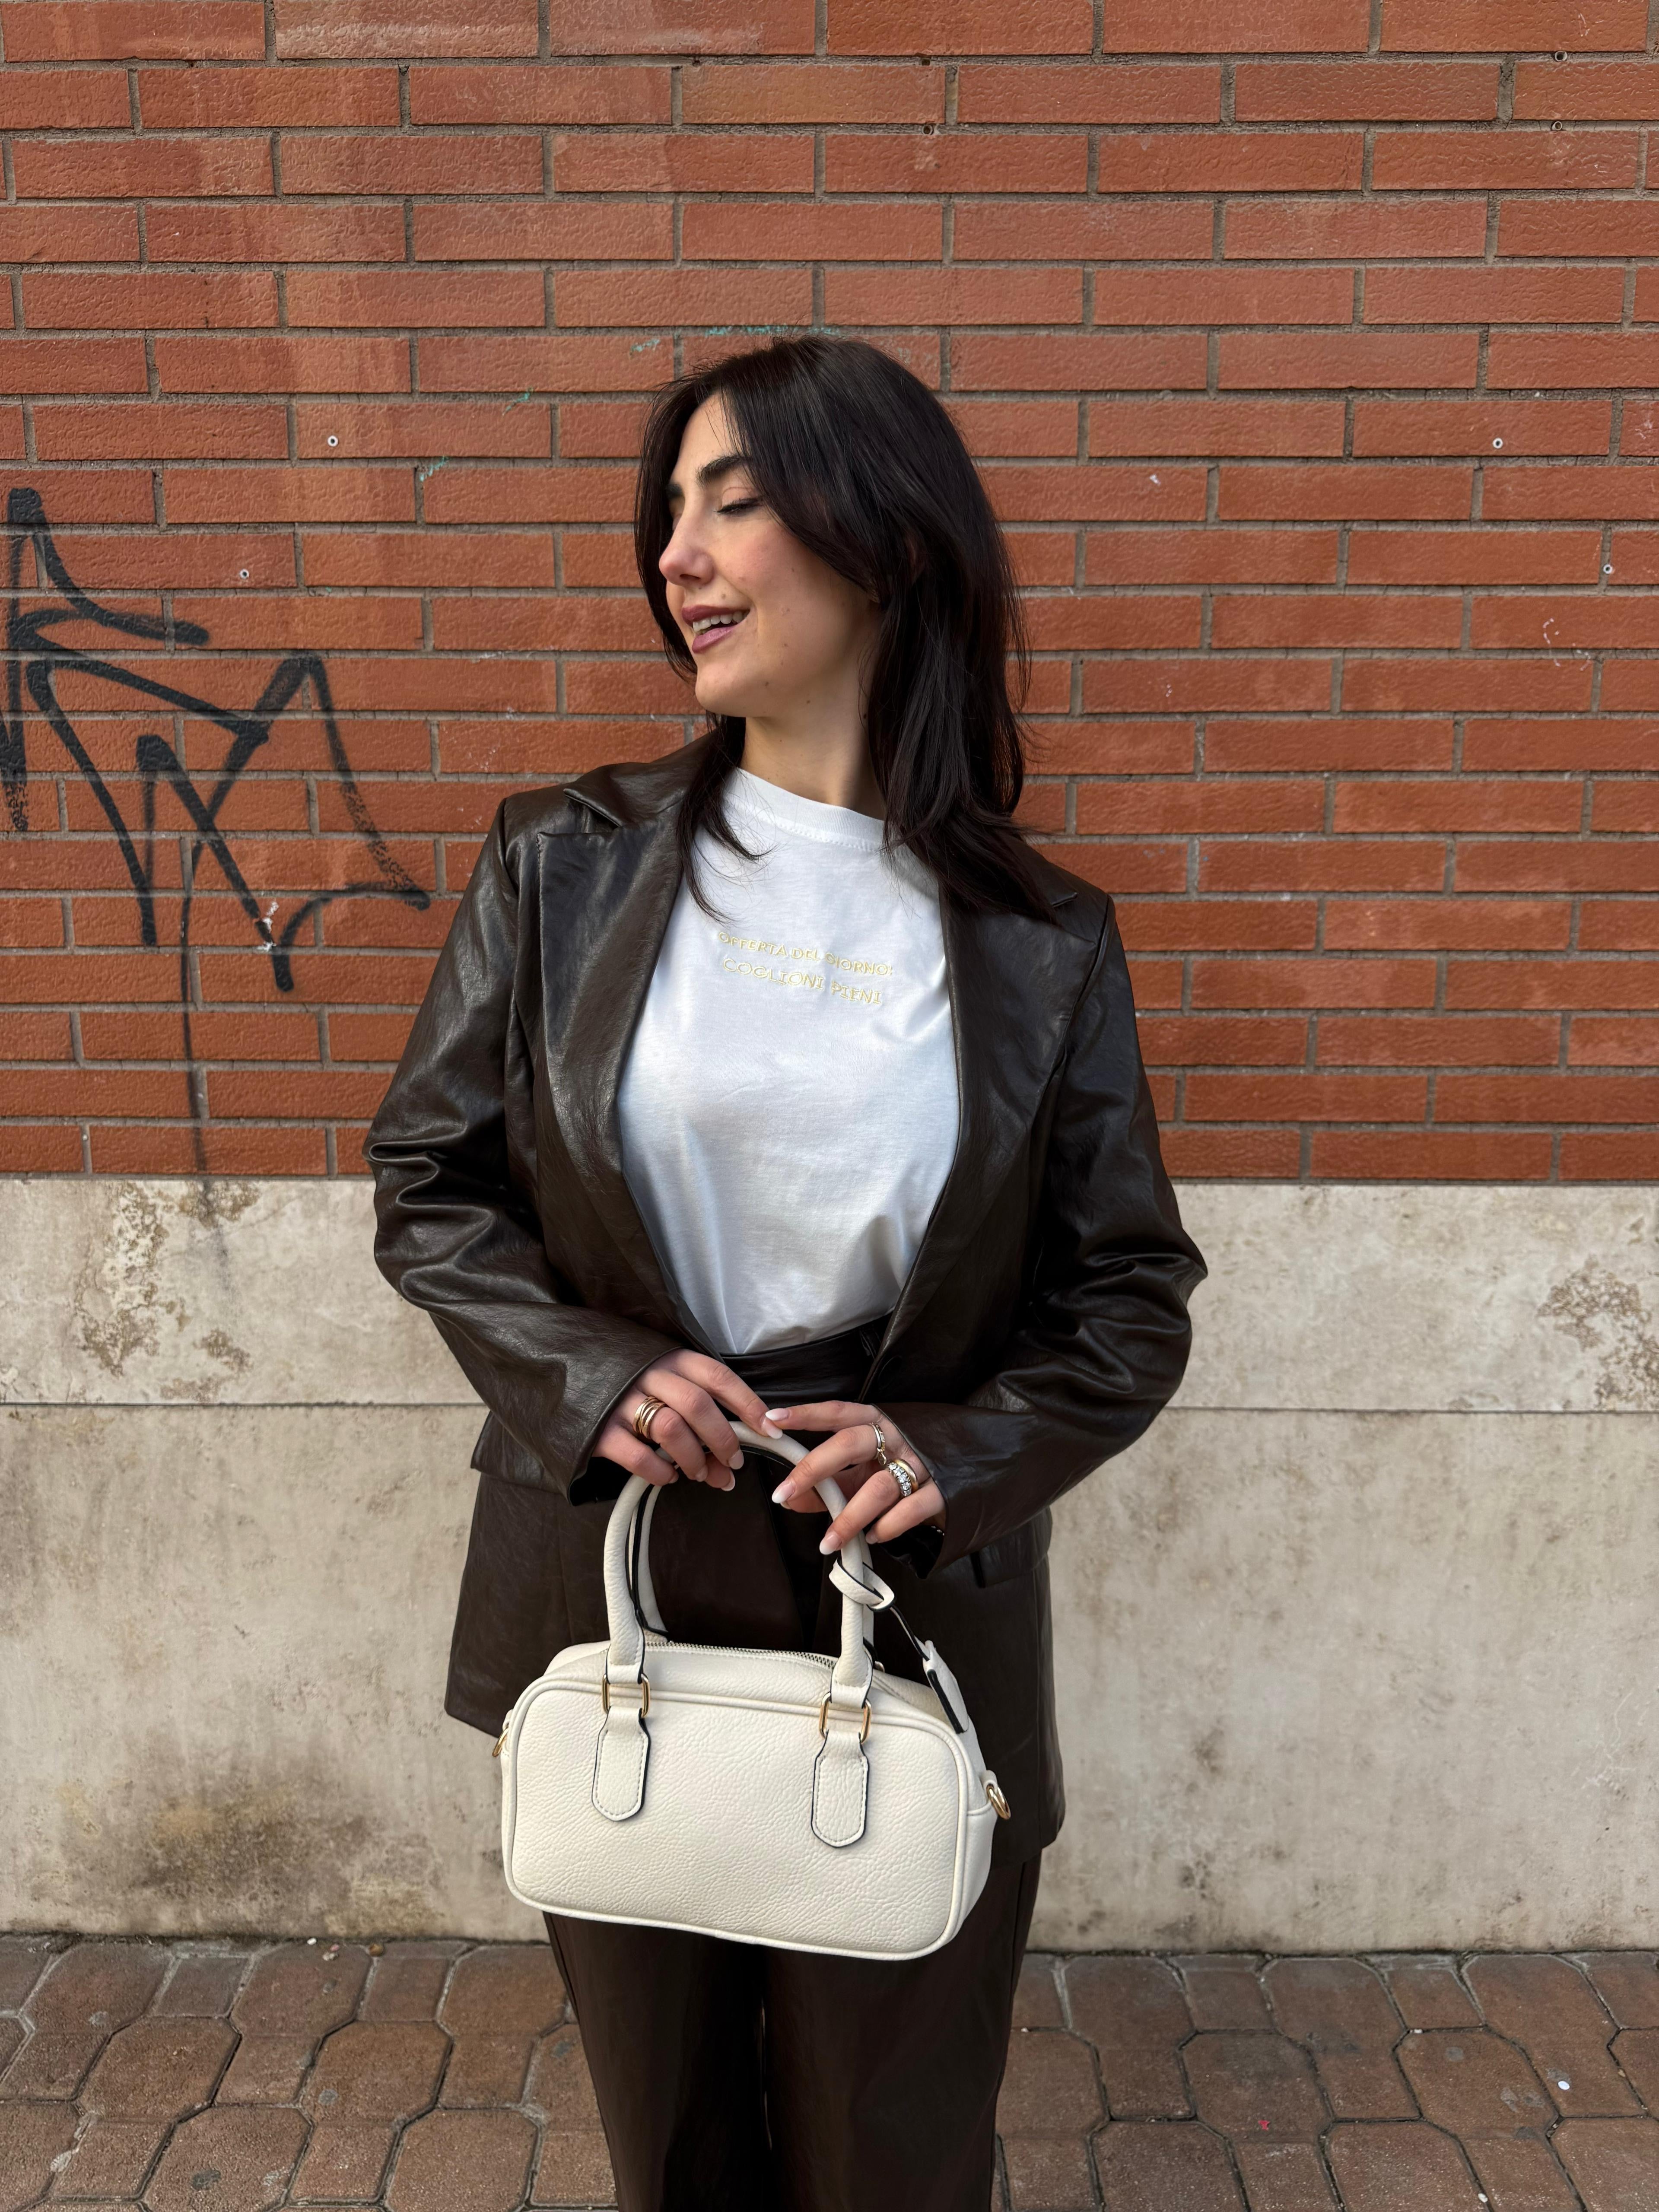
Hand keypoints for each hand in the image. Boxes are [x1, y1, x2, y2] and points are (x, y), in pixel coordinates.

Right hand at [595, 1350, 780, 1491]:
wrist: (569, 1373)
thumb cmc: (632, 1383)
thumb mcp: (666, 1381)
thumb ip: (699, 1413)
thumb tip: (730, 1464)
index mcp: (671, 1359)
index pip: (718, 1376)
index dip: (747, 1403)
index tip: (769, 1429)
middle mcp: (648, 1375)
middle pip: (697, 1405)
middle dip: (722, 1438)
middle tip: (733, 1462)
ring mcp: (621, 1401)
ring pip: (671, 1428)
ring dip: (693, 1458)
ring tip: (699, 1473)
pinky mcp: (599, 1430)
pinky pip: (637, 1456)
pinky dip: (659, 1472)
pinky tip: (667, 1476)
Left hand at [763, 1401, 945, 1554]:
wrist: (974, 1472)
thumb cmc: (905, 1469)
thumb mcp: (867, 1470)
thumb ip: (832, 1484)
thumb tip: (791, 1500)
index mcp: (878, 1422)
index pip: (838, 1412)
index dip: (806, 1414)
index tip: (773, 1420)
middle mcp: (898, 1437)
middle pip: (851, 1443)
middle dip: (814, 1469)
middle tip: (782, 1494)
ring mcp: (921, 1463)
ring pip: (879, 1486)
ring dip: (848, 1517)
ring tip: (827, 1542)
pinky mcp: (942, 1492)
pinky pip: (911, 1509)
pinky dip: (888, 1526)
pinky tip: (873, 1538)